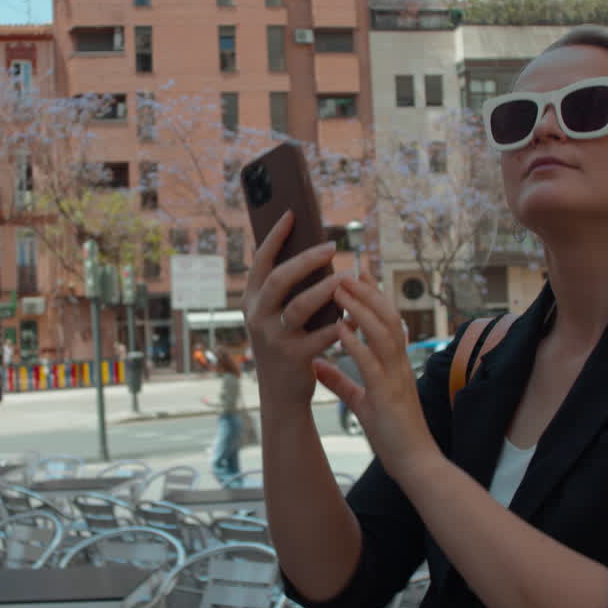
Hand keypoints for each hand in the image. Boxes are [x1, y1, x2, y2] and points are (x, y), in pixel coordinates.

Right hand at [241, 210, 344, 409]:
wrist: (281, 394)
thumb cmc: (285, 344)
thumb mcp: (275, 315)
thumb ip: (287, 289)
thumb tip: (313, 250)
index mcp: (252, 301)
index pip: (260, 261)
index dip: (275, 236)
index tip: (292, 213)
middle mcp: (257, 316)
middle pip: (280, 279)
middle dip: (306, 259)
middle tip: (332, 246)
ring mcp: (273, 338)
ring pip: (300, 306)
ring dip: (326, 289)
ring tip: (347, 278)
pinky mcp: (293, 357)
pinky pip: (321, 335)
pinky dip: (340, 323)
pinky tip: (355, 313)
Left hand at [316, 274, 440, 481]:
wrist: (415, 464)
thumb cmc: (392, 435)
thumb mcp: (361, 402)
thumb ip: (341, 381)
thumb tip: (317, 364)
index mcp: (395, 364)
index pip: (386, 321)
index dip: (373, 296)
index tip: (357, 274)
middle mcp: (400, 364)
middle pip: (388, 317)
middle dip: (368, 292)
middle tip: (348, 269)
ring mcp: (396, 377)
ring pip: (383, 333)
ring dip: (360, 308)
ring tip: (340, 288)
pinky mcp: (388, 395)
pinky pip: (372, 364)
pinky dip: (356, 344)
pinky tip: (339, 330)